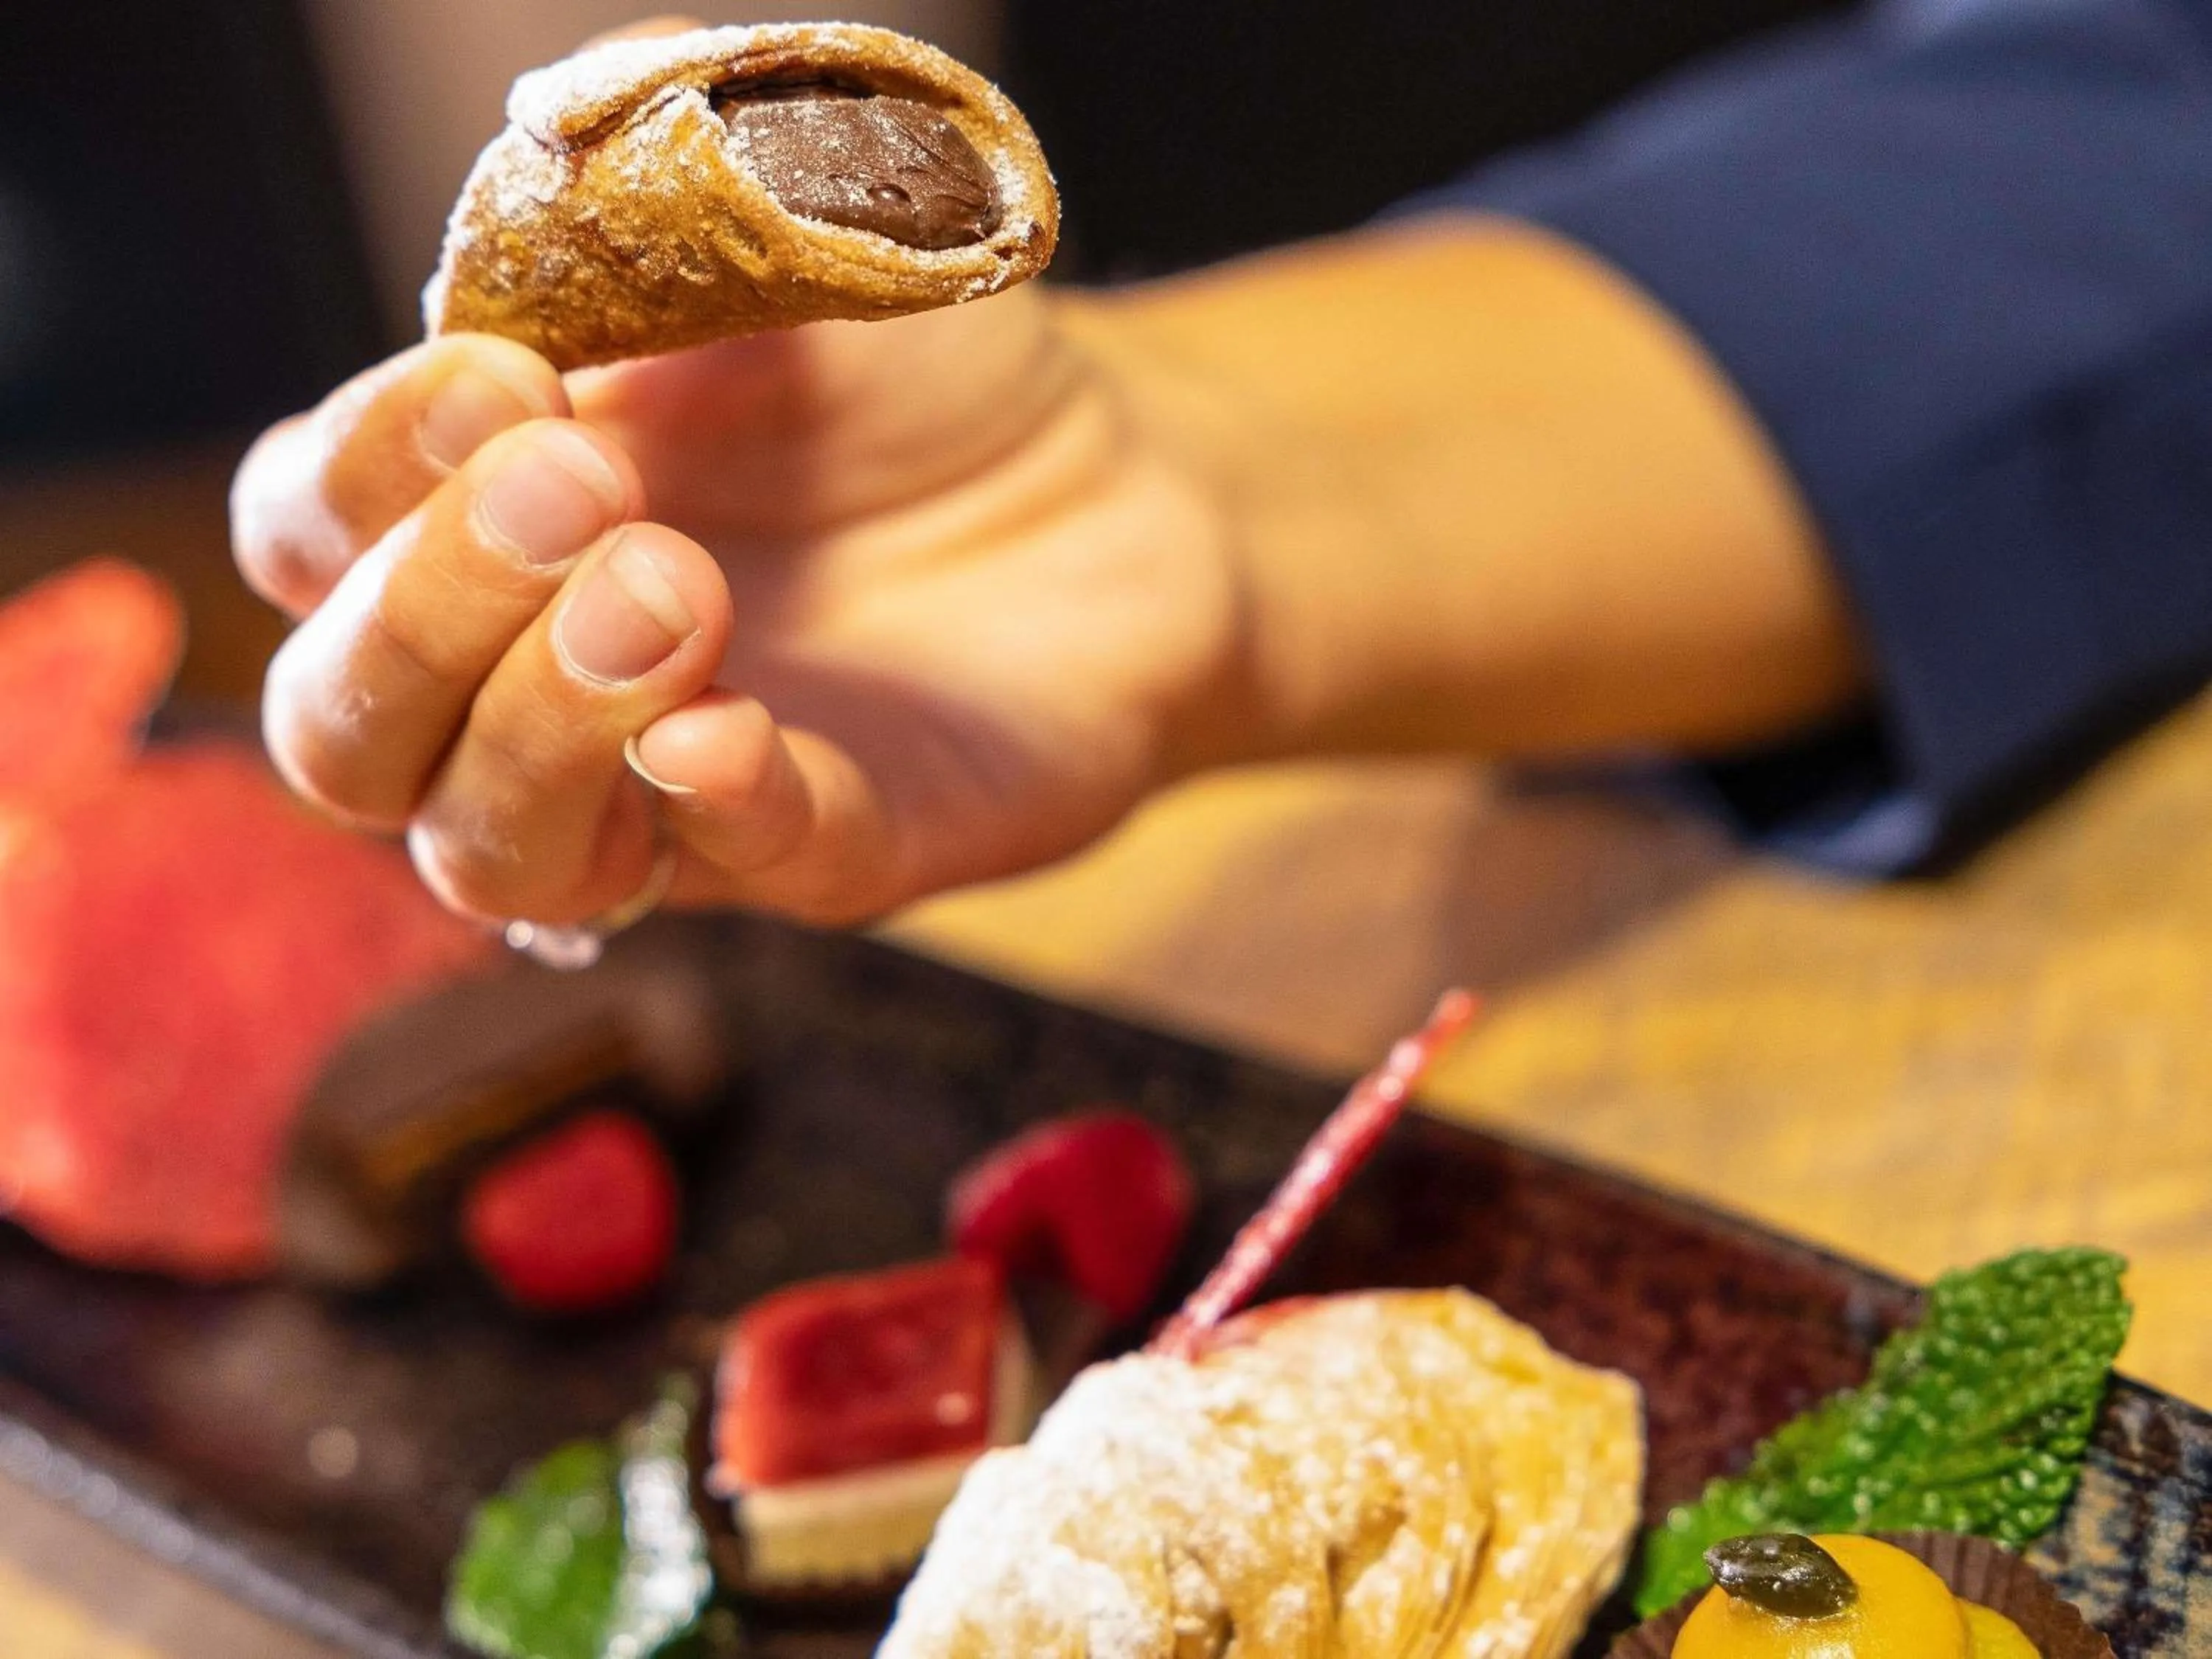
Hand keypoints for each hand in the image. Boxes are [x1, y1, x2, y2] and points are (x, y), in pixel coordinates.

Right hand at [231, 290, 1243, 927]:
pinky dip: (710, 810)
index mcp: (480, 519)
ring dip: (537, 731)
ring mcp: (670, 790)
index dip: (364, 472)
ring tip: (670, 593)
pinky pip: (729, 872)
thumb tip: (527, 237)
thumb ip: (620, 244)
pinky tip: (727, 729)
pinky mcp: (831, 849)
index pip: (308, 537)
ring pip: (488, 854)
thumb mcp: (753, 256)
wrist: (1121, 482)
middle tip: (579, 489)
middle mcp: (534, 679)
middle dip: (425, 614)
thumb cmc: (910, 376)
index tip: (503, 381)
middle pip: (345, 735)